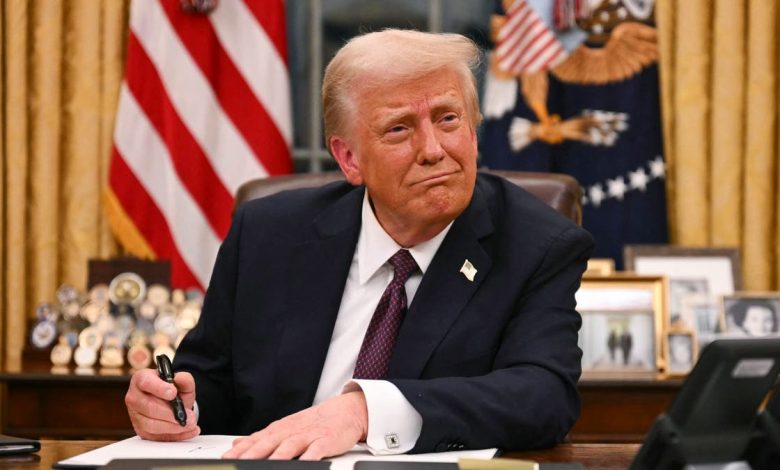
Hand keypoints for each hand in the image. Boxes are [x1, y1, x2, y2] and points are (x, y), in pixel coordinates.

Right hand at [125, 368, 199, 440]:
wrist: (170, 402)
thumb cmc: (172, 390)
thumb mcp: (181, 382)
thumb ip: (184, 379)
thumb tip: (180, 379)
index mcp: (141, 379)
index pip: (145, 382)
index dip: (159, 388)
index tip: (173, 393)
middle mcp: (134, 397)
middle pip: (149, 407)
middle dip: (171, 413)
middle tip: (188, 416)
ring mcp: (135, 415)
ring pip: (151, 425)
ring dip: (173, 427)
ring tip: (189, 424)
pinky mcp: (141, 430)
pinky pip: (156, 437)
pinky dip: (175, 436)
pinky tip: (188, 432)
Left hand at [223, 390, 367, 459]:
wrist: (346, 411)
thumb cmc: (315, 423)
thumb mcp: (286, 427)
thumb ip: (261, 438)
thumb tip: (236, 445)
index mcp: (280, 430)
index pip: (256, 440)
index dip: (240, 451)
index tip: (225, 460)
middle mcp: (291, 431)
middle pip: (268, 443)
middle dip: (251, 454)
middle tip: (237, 463)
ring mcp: (308, 435)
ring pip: (289, 446)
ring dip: (277, 456)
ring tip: (267, 466)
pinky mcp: (325, 440)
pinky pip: (316, 450)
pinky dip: (309, 457)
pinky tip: (304, 463)